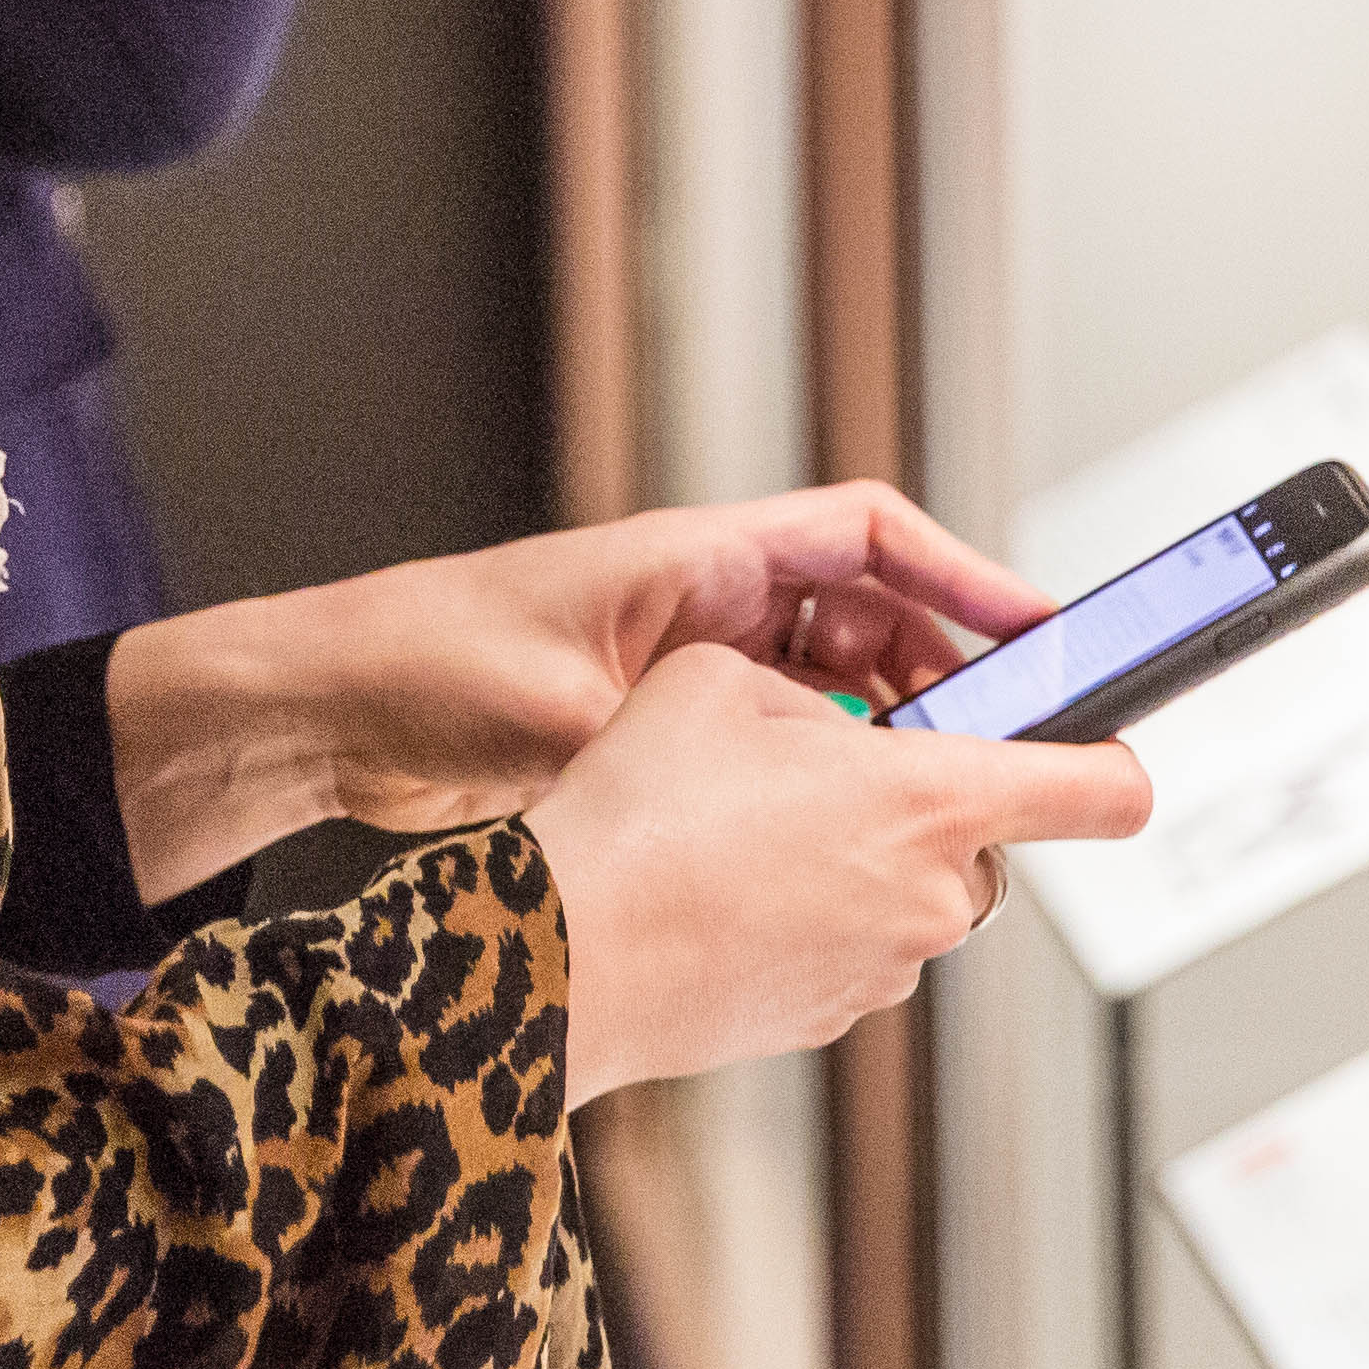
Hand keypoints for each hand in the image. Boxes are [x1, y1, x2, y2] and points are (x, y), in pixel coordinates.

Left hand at [109, 482, 1054, 897]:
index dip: (965, 578)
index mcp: (693, 556)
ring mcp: (683, 662)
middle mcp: (700, 599)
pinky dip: (826, 776)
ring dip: (891, 737)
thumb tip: (782, 771)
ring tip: (944, 800)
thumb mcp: (562, 706)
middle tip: (1013, 746)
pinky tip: (848, 831)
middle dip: (950, 678)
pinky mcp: (659, 724)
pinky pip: (780, 741)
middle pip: (870, 620)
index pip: (866, 537)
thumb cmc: (419, 665)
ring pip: (833, 689)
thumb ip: (673, 734)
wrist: (323, 711)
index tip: (1045, 630)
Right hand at [525, 645, 1153, 1105]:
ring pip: (902, 890)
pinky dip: (804, 917)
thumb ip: (812, 694)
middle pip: (977, 836)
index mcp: (932, 801)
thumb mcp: (722, 680)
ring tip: (737, 832)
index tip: (1103, 743)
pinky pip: (845, 945)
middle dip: (915, 799)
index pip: (1102, 788)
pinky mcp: (828, 1016)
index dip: (1116, 757)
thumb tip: (830, 726)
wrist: (568, 951)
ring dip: (851, 858)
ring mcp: (885, 969)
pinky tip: (719, 891)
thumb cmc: (640, 815)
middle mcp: (930, 896)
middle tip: (820, 769)